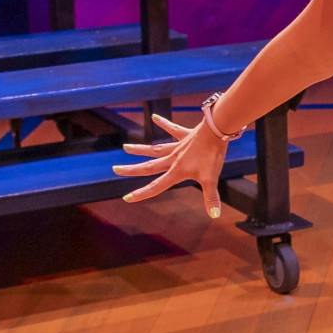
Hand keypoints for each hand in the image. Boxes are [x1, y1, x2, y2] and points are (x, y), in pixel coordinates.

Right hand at [111, 112, 228, 218]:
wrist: (217, 131)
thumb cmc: (212, 155)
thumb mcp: (211, 179)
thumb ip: (211, 197)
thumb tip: (214, 215)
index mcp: (176, 171)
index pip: (156, 186)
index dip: (141, 194)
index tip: (126, 198)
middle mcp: (173, 159)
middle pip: (148, 166)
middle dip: (131, 170)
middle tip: (115, 169)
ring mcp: (178, 146)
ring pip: (155, 149)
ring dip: (140, 149)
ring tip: (125, 147)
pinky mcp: (185, 135)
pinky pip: (172, 129)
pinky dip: (163, 123)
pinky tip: (154, 116)